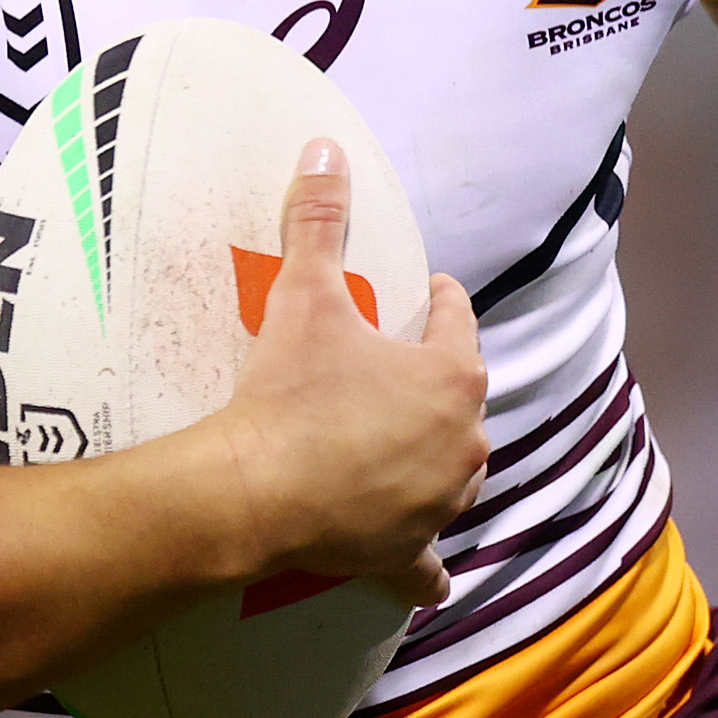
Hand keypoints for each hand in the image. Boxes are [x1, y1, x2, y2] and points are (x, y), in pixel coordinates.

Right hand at [214, 140, 487, 607]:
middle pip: (461, 401)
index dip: (439, 301)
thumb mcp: (305, 295)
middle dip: (435, 384)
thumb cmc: (289, 390)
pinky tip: (426, 568)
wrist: (253, 489)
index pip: (457, 322)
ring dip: (436, 460)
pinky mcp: (406, 554)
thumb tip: (325, 148)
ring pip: (455, 474)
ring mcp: (439, 503)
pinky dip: (426, 564)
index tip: (425, 292)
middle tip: (392, 370)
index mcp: (452, 378)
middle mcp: (463, 442)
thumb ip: (318, 219)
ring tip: (402, 444)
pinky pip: (428, 565)